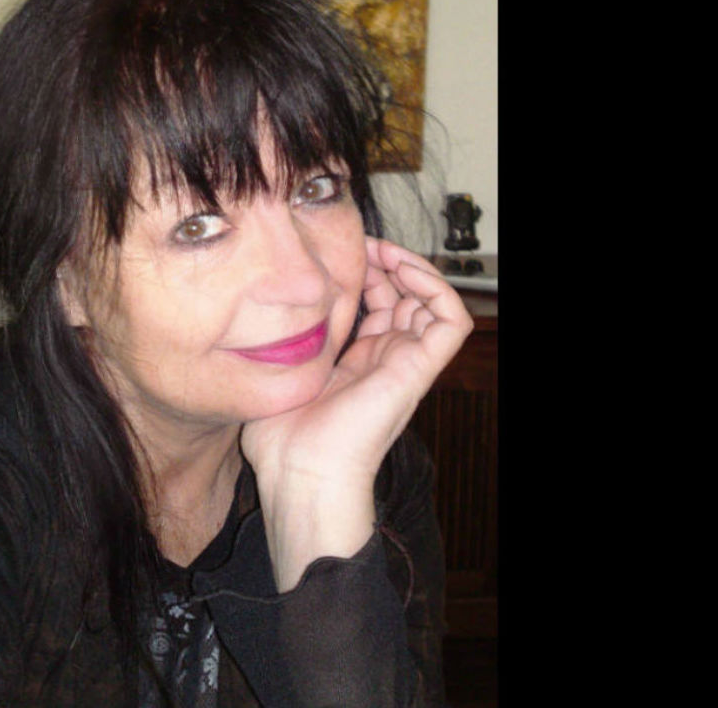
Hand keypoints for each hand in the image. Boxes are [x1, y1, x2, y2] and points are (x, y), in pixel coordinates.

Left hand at [240, 237, 472, 588]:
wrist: (301, 473)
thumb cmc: (282, 439)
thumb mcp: (281, 373)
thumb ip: (286, 343)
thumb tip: (267, 310)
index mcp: (358, 364)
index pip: (378, 306)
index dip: (367, 273)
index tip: (340, 252)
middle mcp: (386, 361)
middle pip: (405, 298)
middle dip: (387, 263)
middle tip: (362, 244)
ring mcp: (406, 364)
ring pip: (432, 303)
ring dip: (413, 269)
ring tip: (383, 251)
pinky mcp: (419, 369)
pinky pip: (451, 321)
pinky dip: (436, 288)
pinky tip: (403, 270)